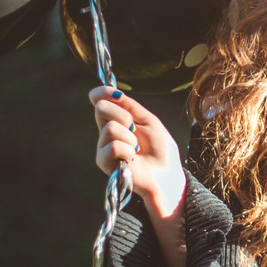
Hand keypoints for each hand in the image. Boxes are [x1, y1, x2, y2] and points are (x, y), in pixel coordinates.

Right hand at [89, 86, 185, 213]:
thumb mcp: (149, 121)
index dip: (103, 93)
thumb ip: (130, 107)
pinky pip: (112, 146)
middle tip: (135, 130)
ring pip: (110, 128)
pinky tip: (132, 159)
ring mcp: (103, 146)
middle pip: (101, 109)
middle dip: (124, 116)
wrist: (166, 174)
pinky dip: (127, 150)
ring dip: (130, 138)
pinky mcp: (103, 162)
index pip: (100, 100)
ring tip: (137, 149)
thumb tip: (114, 92)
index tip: (116, 94)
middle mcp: (106, 131)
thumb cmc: (160, 149)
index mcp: (117, 119)